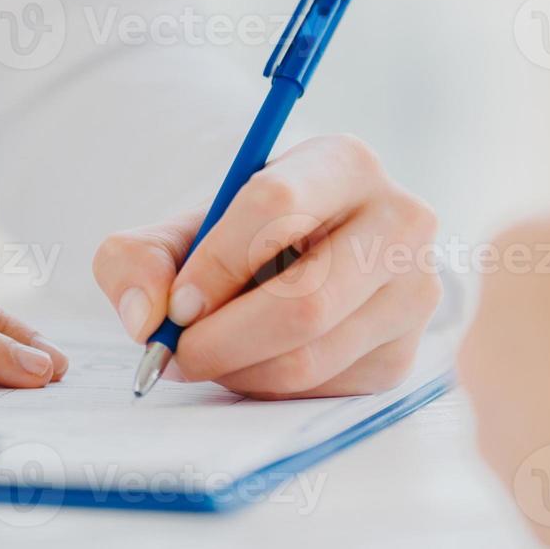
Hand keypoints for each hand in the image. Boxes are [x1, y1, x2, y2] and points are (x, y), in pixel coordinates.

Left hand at [91, 134, 440, 397]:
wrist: (297, 265)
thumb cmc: (236, 241)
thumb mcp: (178, 231)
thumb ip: (136, 258)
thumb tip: (145, 316)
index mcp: (343, 162)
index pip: (277, 205)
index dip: (217, 262)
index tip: (177, 305)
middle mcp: (397, 219)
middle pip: (304, 299)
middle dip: (223, 338)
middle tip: (176, 353)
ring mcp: (413, 290)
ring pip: (312, 353)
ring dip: (238, 369)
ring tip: (205, 355)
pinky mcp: (404, 352)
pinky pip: (324, 387)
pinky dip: (267, 387)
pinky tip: (248, 362)